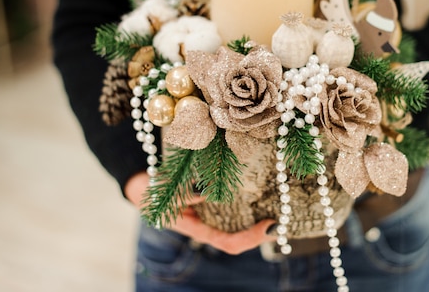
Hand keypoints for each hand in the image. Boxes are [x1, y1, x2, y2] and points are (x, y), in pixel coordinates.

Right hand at [125, 172, 275, 254]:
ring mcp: (213, 217)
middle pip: (239, 240)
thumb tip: (204, 192)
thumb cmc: (156, 193)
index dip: (249, 238)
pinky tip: (263, 199)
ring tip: (278, 213)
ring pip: (239, 228)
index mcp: (198, 229)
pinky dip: (251, 209)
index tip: (268, 225)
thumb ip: (185, 195)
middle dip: (260, 235)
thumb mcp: (167, 193)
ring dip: (258, 225)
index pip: (228, 242)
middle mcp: (209, 227)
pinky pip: (236, 213)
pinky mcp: (215, 206)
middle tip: (281, 222)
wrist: (147, 188)